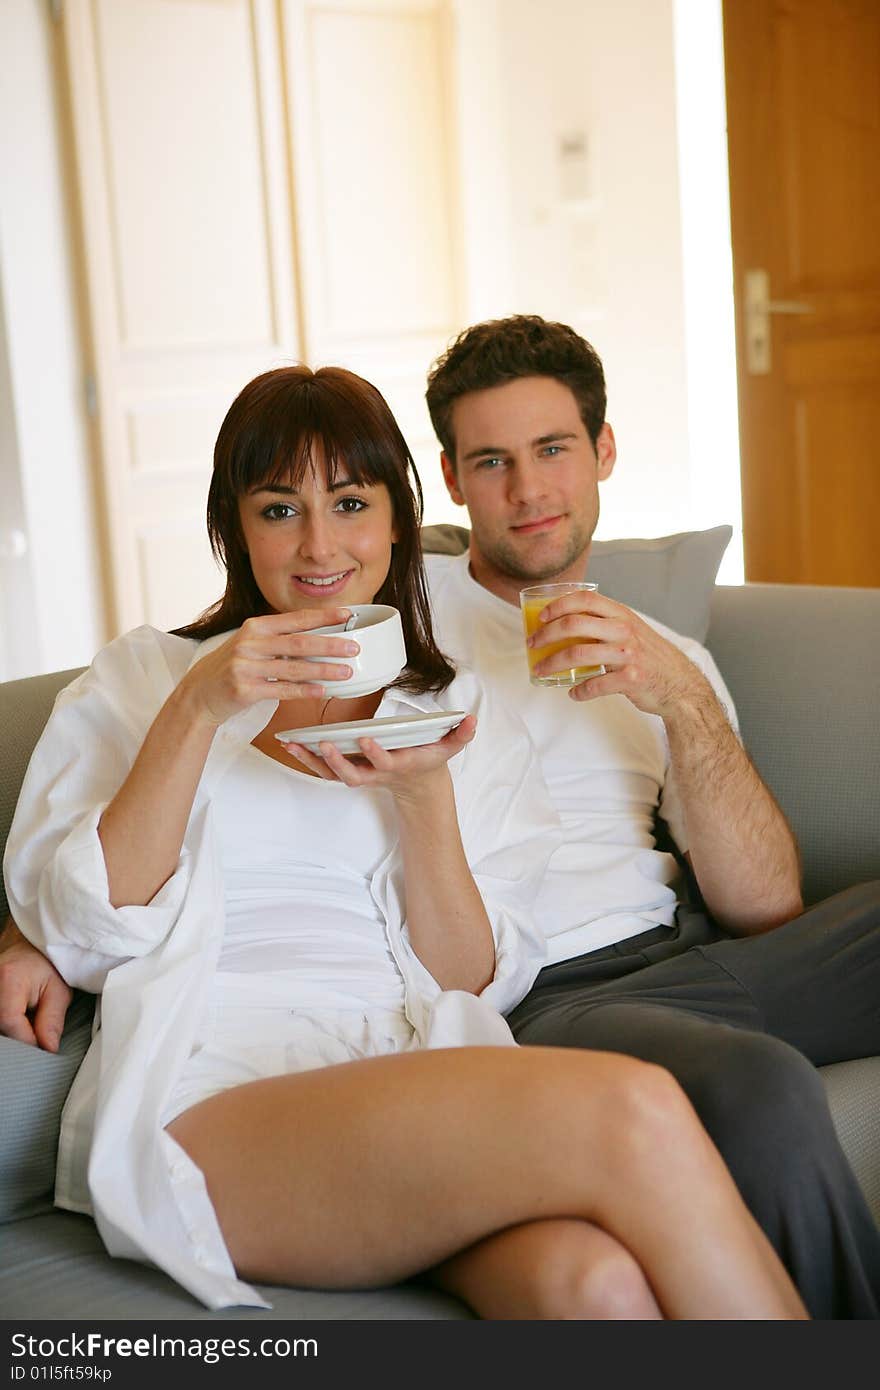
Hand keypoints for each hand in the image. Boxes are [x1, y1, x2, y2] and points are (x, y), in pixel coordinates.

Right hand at [0, 917, 71, 1050]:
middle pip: (0, 1030)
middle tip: (40, 1043)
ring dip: (14, 1035)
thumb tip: (47, 1050)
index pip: (10, 1023)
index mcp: (8, 980)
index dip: (27, 1042)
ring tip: (31, 1028)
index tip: (44, 1050)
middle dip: (20, 1042)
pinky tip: (21, 1027)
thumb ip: (52, 1021)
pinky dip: (9, 1030)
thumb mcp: (59, 991)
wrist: (29, 947)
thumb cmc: (46, 965)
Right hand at [176, 609, 362, 726]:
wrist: (199, 693)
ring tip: (345, 672)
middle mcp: (250, 643)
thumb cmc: (231, 668)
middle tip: (353, 648)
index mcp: (255, 627)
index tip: (346, 615)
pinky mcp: (245, 690)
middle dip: (330, 645)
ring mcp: (246, 666)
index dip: (323, 617)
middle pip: (299, 643)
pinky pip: (282, 689)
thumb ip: (278, 640)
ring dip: (324, 670)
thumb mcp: (251, 645)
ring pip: (294, 668)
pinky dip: (304, 690)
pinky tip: (322, 690)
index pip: (295, 619)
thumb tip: (319, 639)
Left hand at [281, 714, 476, 801]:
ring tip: (293, 744)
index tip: (365, 739)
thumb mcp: (449, 748)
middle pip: (352, 775)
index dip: (375, 753)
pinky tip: (291, 744)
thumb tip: (471, 719)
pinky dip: (307, 759)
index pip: (385, 762)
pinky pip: (324, 769)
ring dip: (312, 761)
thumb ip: (460, 735)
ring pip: (332, 774)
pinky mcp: (349, 772)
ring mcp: (361, 775)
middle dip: (337, 762)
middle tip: (322, 744)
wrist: (418, 785)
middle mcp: (376, 774)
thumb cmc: (430, 760)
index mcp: (399, 765)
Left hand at [528, 590, 709, 717]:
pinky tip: (573, 693)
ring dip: (552, 664)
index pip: (585, 599)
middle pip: (573, 625)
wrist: (680, 685)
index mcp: (622, 615)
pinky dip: (579, 691)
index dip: (558, 605)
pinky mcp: (630, 679)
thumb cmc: (650, 657)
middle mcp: (624, 630)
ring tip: (540, 670)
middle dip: (546, 635)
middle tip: (532, 645)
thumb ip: (606, 624)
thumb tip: (567, 624)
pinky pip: (594, 685)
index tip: (541, 616)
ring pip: (577, 655)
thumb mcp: (631, 631)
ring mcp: (627, 654)